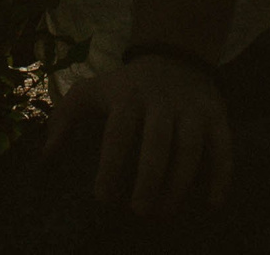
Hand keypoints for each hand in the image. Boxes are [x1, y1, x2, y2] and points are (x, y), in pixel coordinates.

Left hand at [48, 53, 232, 217]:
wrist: (174, 56)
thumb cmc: (125, 86)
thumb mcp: (91, 91)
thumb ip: (64, 118)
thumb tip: (46, 155)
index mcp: (128, 97)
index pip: (119, 132)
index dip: (111, 166)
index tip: (103, 199)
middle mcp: (162, 101)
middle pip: (158, 141)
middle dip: (150, 178)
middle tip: (140, 212)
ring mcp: (191, 108)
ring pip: (190, 146)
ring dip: (180, 182)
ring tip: (165, 212)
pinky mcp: (216, 115)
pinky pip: (223, 145)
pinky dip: (221, 174)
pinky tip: (212, 203)